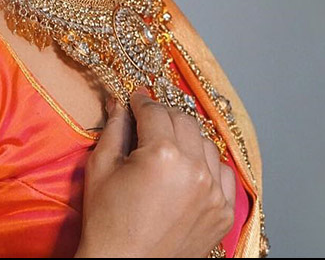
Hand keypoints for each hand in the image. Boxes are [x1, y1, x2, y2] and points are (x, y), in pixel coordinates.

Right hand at [75, 87, 235, 257]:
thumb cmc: (107, 223)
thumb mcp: (101, 169)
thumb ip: (114, 129)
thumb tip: (121, 104)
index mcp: (162, 154)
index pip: (155, 111)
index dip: (142, 102)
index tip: (136, 100)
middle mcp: (194, 169)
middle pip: (183, 121)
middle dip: (164, 116)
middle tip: (149, 122)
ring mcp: (213, 191)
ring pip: (206, 143)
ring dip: (187, 139)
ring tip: (168, 148)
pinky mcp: (223, 212)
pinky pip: (223, 173)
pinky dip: (208, 166)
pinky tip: (190, 170)